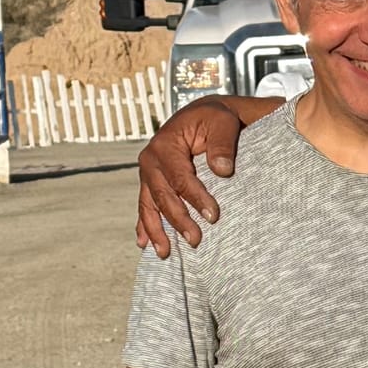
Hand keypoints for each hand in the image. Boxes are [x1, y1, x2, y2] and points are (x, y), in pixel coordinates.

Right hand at [136, 98, 243, 255]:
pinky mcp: (151, 182)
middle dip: (178, 220)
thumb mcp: (222, 123)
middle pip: (162, 195)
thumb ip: (223, 144)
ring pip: (149, 205)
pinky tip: (145, 244)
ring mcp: (148, 173)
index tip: (213, 216)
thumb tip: (222, 171)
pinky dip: (144, 225)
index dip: (195, 198)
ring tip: (165, 252)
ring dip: (156, 230)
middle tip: (195, 240)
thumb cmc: (214, 118)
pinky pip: (145, 206)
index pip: (179, 177)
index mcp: (165, 145)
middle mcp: (150, 160)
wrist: (202, 115)